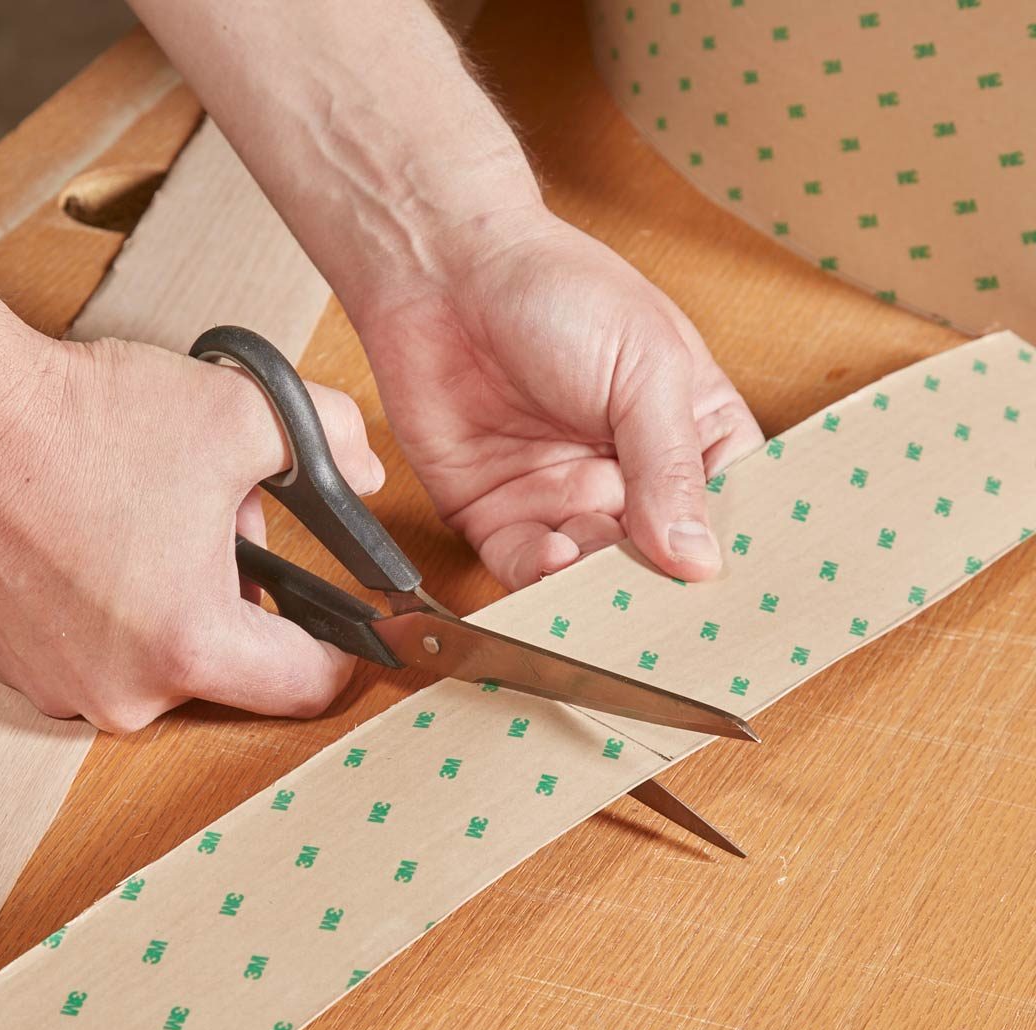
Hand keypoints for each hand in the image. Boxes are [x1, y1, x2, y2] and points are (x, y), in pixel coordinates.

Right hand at [0, 332, 384, 732]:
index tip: (341, 619)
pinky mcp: (17, 667)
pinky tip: (102, 541)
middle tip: (221, 523)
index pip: (305, 686)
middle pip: (232, 664)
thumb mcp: (238, 412)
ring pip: (166, 657)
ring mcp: (62, 685)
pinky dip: (118, 609)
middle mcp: (123, 690)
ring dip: (179, 602)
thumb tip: (364, 472)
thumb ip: (330, 440)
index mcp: (190, 644)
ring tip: (152, 522)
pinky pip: (104, 652)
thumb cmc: (75, 420)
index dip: (339, 648)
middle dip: (246, 598)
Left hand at [357, 207, 763, 589]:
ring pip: (593, 574)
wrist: (441, 269)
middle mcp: (626, 475)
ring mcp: (562, 496)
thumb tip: (700, 557)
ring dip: (598, 587)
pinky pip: (524, 568)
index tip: (736, 594)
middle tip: (664, 611)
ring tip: (603, 580)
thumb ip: (670, 466)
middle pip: (658, 559)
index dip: (727, 553)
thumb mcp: (644, 368)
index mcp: (685, 431)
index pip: (725, 512)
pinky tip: (555, 557)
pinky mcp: (497, 513)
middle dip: (658, 586)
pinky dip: (540, 578)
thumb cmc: (556, 289)